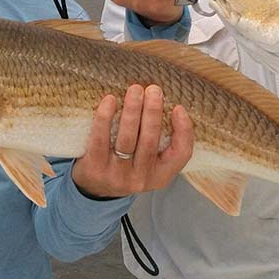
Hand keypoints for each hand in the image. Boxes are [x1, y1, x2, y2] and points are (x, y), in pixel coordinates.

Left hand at [71, 84, 193, 198]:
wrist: (95, 188)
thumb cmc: (128, 165)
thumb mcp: (150, 162)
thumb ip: (162, 140)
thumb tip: (167, 104)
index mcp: (161, 175)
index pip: (181, 154)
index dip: (184, 130)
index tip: (178, 108)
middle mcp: (141, 178)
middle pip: (150, 141)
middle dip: (153, 112)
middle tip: (153, 89)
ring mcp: (117, 175)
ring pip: (127, 139)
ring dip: (132, 111)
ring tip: (135, 90)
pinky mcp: (95, 168)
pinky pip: (101, 139)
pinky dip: (105, 118)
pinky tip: (110, 100)